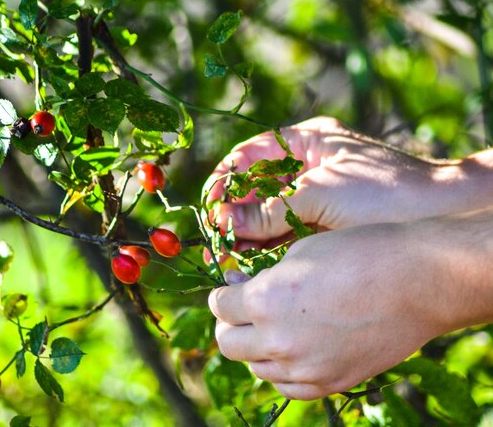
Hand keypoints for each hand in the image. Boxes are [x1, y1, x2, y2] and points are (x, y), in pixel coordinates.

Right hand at [204, 116, 464, 242]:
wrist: (441, 215)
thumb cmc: (384, 192)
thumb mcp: (319, 195)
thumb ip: (269, 210)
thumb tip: (224, 221)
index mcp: (306, 143)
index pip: (250, 154)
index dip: (226, 179)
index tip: (211, 205)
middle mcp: (307, 167)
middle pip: (256, 186)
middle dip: (234, 212)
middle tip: (215, 239)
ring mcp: (316, 196)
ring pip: (269, 213)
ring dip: (248, 234)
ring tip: (227, 257)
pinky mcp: (324, 224)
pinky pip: (286, 233)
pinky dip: (269, 248)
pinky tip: (251, 263)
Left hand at [209, 221, 454, 399]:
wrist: (418, 280)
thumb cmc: (360, 252)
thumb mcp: (300, 253)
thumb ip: (263, 279)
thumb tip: (241, 290)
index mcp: (265, 300)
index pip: (220, 306)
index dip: (223, 294)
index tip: (231, 288)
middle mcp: (279, 340)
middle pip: (228, 343)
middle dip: (229, 323)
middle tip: (243, 310)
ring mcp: (305, 367)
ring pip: (256, 367)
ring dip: (255, 347)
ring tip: (271, 327)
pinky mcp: (331, 382)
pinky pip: (288, 386)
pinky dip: (282, 369)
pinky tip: (293, 350)